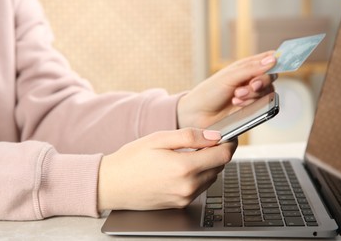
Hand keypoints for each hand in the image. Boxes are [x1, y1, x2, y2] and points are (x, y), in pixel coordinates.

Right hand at [98, 128, 236, 210]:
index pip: (222, 156)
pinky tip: (183, 167)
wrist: (111, 185)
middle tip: (206, 141)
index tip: (228, 136)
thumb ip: (189, 136)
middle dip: (217, 153)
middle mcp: (188, 186)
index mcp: (184, 168)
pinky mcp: (179, 204)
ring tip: (192, 154)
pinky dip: (199, 176)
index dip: (229, 143)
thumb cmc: (131, 160)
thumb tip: (213, 136)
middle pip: (219, 167)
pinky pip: (200, 188)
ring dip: (208, 165)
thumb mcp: (158, 139)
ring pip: (211, 178)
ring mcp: (184, 198)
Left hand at [177, 51, 277, 128]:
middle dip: (262, 81)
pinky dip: (252, 103)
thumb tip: (273, 59)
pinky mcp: (252, 111)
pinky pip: (263, 105)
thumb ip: (252, 69)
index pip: (268, 59)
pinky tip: (237, 104)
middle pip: (271, 77)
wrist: (197, 115)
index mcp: (245, 68)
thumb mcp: (229, 77)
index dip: (277, 58)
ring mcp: (252, 96)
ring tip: (236, 96)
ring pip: (268, 92)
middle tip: (251, 85)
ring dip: (253, 94)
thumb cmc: (208, 92)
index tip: (281, 59)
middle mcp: (251, 81)